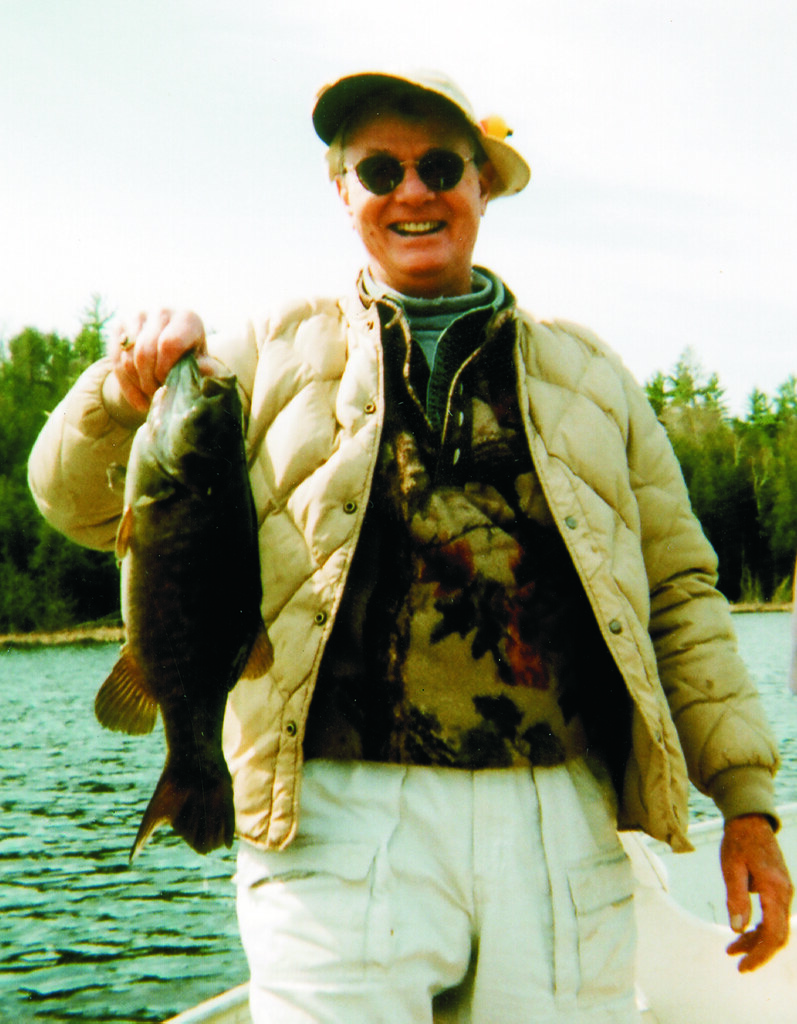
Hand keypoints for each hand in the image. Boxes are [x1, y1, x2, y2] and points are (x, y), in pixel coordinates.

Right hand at [107, 309, 206, 415]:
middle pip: (145, 353)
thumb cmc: (192, 361)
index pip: (169, 344)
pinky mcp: (120, 327)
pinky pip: (116, 361)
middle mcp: (161, 312)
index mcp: (187, 318)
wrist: (172, 354)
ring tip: (151, 396)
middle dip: (150, 381)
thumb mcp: (204, 366)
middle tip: (158, 394)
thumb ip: (207, 370)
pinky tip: (140, 402)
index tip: (168, 384)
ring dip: (138, 384)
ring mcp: (138, 316)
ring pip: (128, 358)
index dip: (165, 370)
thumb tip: (202, 370)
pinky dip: (127, 386)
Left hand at [721, 813, 792, 971]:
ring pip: (774, 926)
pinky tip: (742, 931)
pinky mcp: (778, 889)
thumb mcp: (731, 868)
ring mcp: (783, 892)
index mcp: (775, 889)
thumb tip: (737, 929)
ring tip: (731, 949)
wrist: (750, 820)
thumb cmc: (739, 841)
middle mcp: (784, 893)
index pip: (773, 933)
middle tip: (738, 964)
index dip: (760, 954)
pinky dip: (758, 927)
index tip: (744, 966)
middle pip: (777, 935)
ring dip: (755, 940)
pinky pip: (772, 915)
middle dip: (758, 952)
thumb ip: (735, 898)